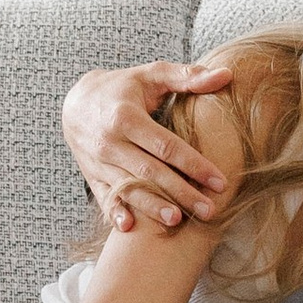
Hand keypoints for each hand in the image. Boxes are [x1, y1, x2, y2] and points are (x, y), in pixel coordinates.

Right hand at [60, 58, 237, 233]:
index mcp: (126, 117)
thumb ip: (188, 76)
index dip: (194, 164)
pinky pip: (104, 197)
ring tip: (178, 222)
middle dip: (181, 193)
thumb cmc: (123, 88)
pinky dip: (115, 213)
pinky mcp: (92, 176)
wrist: (76, 103)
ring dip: (152, 207)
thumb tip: (226, 75)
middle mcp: (109, 142)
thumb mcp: (152, 74)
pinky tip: (130, 228)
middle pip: (150, 173)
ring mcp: (98, 162)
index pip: (166, 146)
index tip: (219, 182)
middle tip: (209, 210)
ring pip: (128, 189)